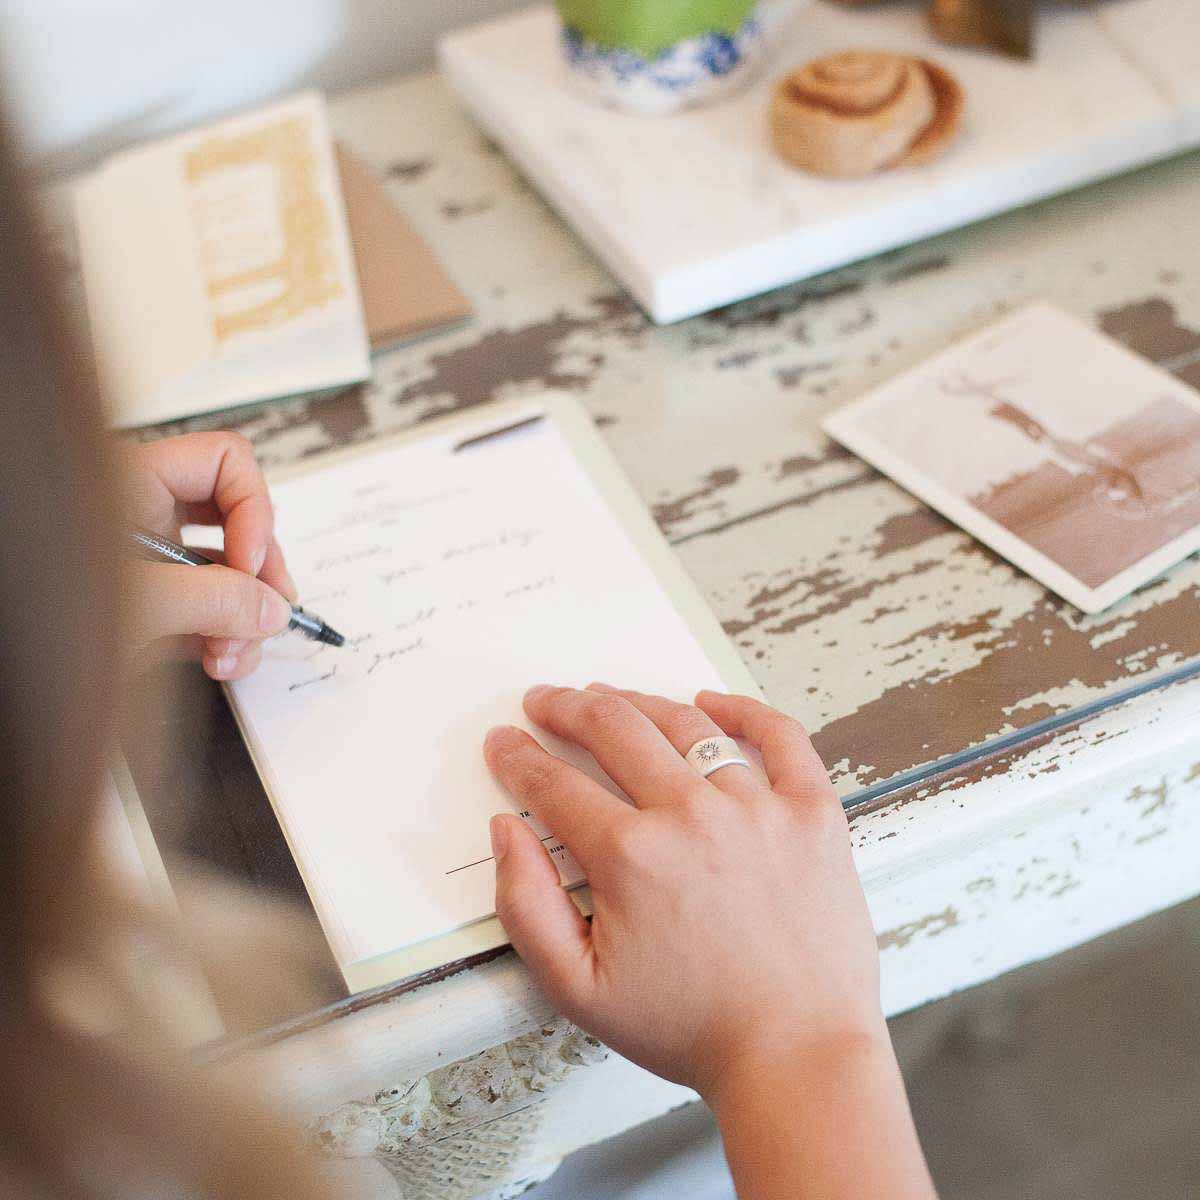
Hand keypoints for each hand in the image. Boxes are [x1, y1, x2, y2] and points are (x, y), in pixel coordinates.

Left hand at [122, 432, 297, 680]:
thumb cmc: (36, 612)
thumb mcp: (137, 600)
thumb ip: (213, 601)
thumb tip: (271, 610)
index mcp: (133, 482)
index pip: (224, 462)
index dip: (252, 509)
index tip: (248, 563)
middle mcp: (147, 514)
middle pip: (240, 523)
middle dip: (259, 576)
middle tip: (266, 612)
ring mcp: (155, 562)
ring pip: (233, 574)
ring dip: (247, 617)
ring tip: (231, 652)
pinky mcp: (156, 606)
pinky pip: (214, 611)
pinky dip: (229, 639)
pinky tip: (221, 663)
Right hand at [482, 684, 886, 1100]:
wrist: (795, 1057)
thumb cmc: (690, 1029)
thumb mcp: (577, 989)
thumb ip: (525, 905)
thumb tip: (507, 830)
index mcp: (631, 857)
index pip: (553, 783)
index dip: (518, 756)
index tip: (505, 741)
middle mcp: (692, 816)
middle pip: (614, 729)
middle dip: (567, 707)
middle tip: (548, 700)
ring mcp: (759, 808)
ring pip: (687, 725)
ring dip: (639, 702)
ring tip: (612, 696)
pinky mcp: (813, 814)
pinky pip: (781, 738)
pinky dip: (744, 710)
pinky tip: (711, 703)